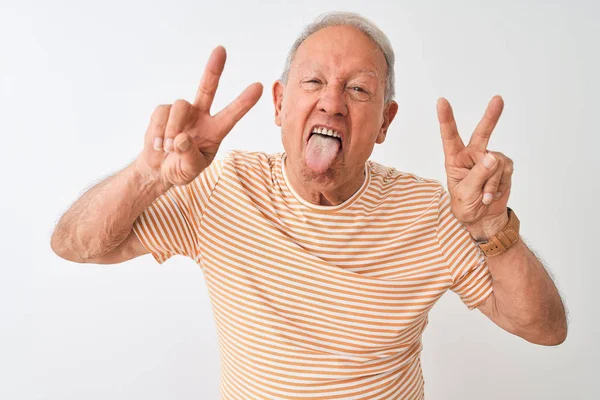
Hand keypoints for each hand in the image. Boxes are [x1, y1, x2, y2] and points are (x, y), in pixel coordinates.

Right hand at [136, 46, 262, 187]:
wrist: (158, 169)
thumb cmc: (181, 169)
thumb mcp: (190, 170)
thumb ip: (189, 157)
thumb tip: (181, 138)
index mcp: (215, 131)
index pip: (232, 114)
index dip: (244, 102)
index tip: (258, 86)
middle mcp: (201, 117)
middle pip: (207, 88)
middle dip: (213, 69)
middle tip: (221, 50)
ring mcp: (182, 113)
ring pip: (180, 105)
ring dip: (172, 128)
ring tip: (168, 148)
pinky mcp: (163, 112)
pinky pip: (161, 113)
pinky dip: (159, 130)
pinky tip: (158, 144)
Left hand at [436, 95, 513, 240]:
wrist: (483, 218)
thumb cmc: (466, 205)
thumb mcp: (465, 193)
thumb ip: (477, 175)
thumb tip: (492, 156)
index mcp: (455, 158)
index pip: (449, 136)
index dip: (446, 119)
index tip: (441, 101)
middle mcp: (472, 155)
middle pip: (482, 133)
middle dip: (491, 117)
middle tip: (498, 99)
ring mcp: (490, 159)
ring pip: (495, 164)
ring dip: (491, 184)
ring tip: (484, 196)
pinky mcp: (504, 166)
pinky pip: (505, 172)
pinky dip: (499, 186)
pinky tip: (493, 193)